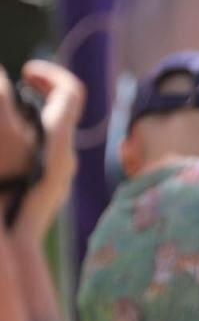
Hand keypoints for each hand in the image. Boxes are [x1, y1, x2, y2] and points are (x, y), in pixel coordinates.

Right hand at [13, 61, 84, 244]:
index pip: (70, 93)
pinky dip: (13, 151)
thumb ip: (1, 96)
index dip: (50, 75)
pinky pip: (30, 165)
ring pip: (40, 142)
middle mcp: (64, 163)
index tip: (25, 71)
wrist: (4, 249)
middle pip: (54, 117)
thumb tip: (1, 76)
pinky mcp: (38, 200)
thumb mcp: (0, 133)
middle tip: (3, 95)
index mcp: (59, 142)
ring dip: (15, 127)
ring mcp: (53, 184)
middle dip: (25, 100)